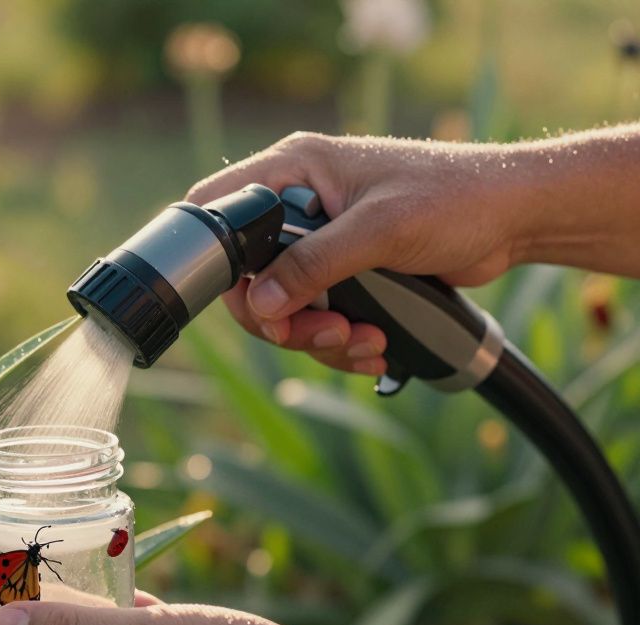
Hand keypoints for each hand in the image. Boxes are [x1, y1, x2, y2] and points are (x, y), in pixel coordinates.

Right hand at [186, 132, 527, 374]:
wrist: (514, 218)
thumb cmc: (454, 197)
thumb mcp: (380, 229)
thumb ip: (314, 264)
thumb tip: (260, 303)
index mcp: (294, 169)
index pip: (219, 211)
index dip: (219, 261)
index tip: (255, 300)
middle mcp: (298, 204)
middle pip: (248, 278)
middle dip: (283, 319)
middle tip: (323, 334)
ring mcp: (320, 242)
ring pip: (283, 307)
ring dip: (319, 339)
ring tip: (367, 343)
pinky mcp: (344, 273)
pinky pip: (317, 319)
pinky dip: (341, 342)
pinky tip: (377, 346)